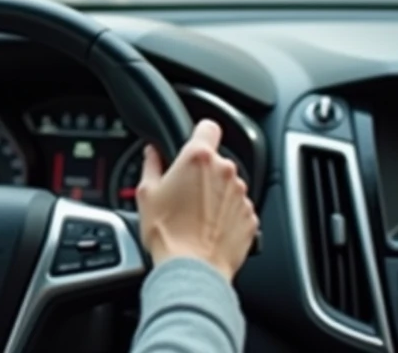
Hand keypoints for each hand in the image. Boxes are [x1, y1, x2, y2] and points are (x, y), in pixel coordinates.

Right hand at [135, 119, 258, 281]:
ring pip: (228, 185)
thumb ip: (151, 165)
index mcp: (198, 158)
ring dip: (216, 194)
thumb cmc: (168, 234)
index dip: (199, 134)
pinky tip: (209, 229)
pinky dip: (227, 215)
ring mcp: (241, 195)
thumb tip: (152, 153)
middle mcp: (225, 171)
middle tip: (184, 193)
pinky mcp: (250, 218)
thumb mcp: (146, 194)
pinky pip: (238, 208)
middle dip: (203, 172)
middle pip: (216, 160)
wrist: (193, 270)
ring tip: (196, 216)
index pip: (208, 127)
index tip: (193, 144)